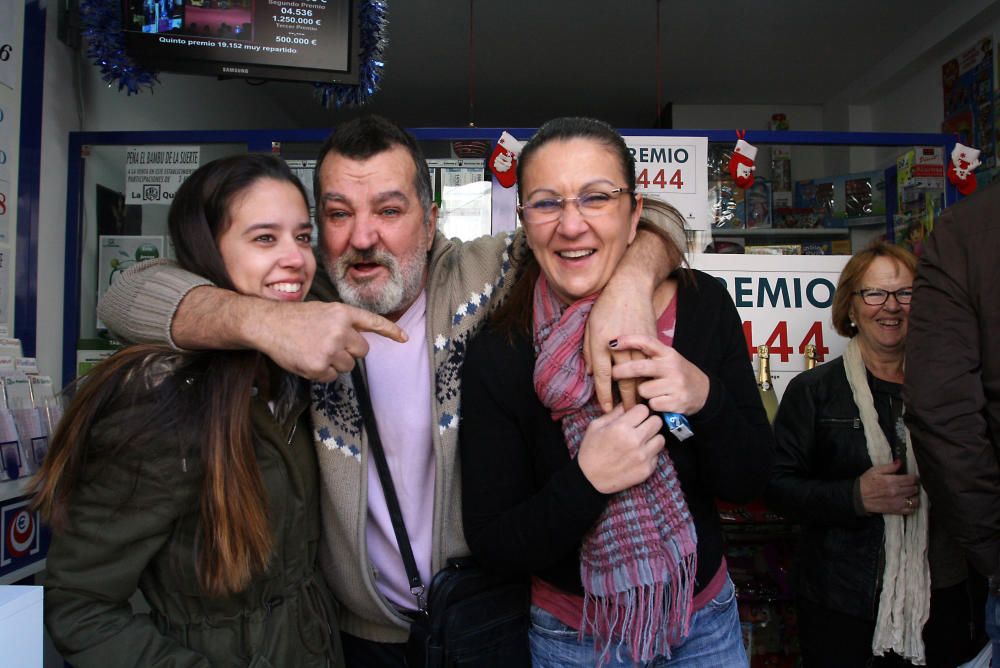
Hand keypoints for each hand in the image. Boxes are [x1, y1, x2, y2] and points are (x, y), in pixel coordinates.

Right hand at [245, 300, 406, 381]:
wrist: (268, 324)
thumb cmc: (296, 319)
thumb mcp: (324, 311)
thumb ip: (344, 323)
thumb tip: (359, 343)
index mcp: (343, 313)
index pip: (373, 322)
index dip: (391, 331)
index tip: (404, 338)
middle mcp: (340, 330)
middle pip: (363, 351)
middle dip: (350, 351)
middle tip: (329, 345)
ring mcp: (330, 349)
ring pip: (348, 365)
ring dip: (336, 363)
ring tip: (315, 350)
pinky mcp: (319, 367)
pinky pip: (332, 376)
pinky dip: (323, 372)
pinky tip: (308, 359)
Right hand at [577, 404, 664, 493]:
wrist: (590, 480)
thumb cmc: (590, 451)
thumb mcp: (596, 426)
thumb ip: (614, 413)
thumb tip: (627, 403)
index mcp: (621, 428)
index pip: (644, 409)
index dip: (638, 412)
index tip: (634, 416)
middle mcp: (635, 441)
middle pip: (657, 421)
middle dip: (648, 422)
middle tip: (640, 428)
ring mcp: (643, 457)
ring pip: (661, 438)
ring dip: (652, 438)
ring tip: (641, 442)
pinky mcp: (647, 470)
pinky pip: (657, 455)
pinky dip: (650, 454)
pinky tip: (638, 455)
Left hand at [586, 282, 656, 412]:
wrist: (631, 287)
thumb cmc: (607, 306)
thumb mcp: (591, 327)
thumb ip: (590, 352)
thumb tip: (591, 373)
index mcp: (601, 343)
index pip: (603, 376)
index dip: (604, 395)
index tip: (606, 409)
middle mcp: (620, 346)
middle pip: (625, 380)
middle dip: (626, 400)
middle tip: (626, 415)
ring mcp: (639, 344)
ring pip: (642, 375)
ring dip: (641, 393)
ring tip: (638, 407)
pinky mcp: (653, 341)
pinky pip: (653, 366)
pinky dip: (652, 378)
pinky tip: (651, 388)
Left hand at [609, 334, 709, 414]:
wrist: (704, 392)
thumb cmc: (676, 374)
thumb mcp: (667, 359)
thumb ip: (648, 355)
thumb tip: (618, 348)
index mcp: (668, 353)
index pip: (647, 342)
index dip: (628, 340)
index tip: (612, 342)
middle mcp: (672, 367)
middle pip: (640, 367)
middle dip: (621, 371)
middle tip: (614, 373)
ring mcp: (676, 384)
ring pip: (643, 389)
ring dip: (641, 393)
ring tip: (651, 391)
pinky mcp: (677, 401)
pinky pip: (652, 403)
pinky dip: (652, 404)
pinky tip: (660, 401)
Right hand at [859, 460, 920, 515]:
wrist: (858, 497)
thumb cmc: (866, 482)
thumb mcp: (875, 470)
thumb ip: (889, 467)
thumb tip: (900, 462)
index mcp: (892, 481)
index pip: (911, 479)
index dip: (915, 478)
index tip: (914, 477)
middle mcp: (897, 492)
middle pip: (914, 489)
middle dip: (915, 486)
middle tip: (912, 485)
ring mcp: (897, 502)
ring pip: (915, 500)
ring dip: (915, 496)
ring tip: (911, 494)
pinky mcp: (895, 510)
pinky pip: (910, 510)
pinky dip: (912, 507)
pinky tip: (909, 502)